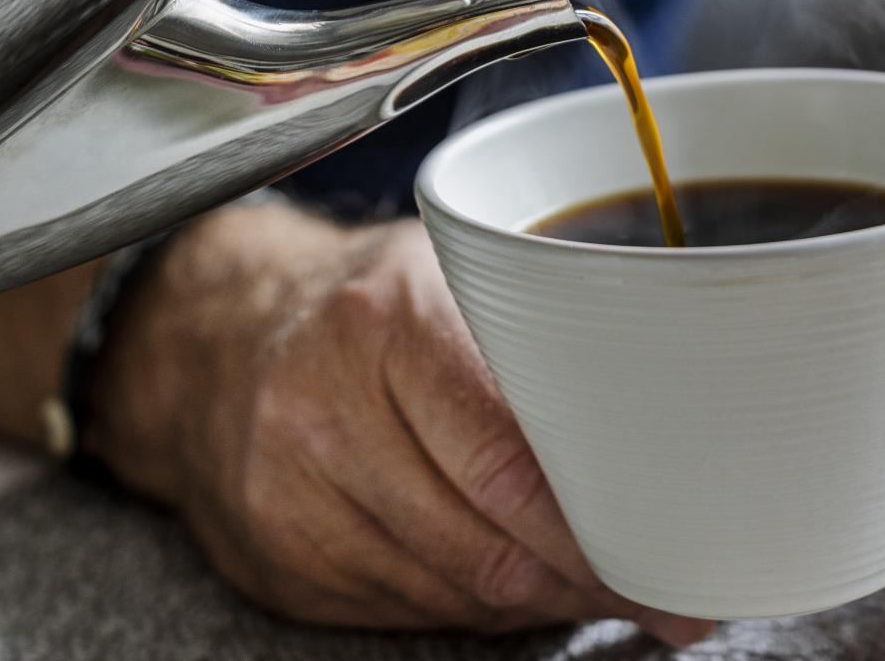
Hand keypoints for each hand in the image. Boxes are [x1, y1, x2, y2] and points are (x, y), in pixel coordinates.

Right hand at [87, 202, 713, 644]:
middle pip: (487, 540)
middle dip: (586, 577)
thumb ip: (543, 341)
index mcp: (385, 319)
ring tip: (588, 577)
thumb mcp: (454, 276)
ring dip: (537, 598)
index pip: (511, 458)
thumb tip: (666, 443)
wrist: (217, 334)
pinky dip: (471, 603)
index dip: (599, 523)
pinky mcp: (273, 553)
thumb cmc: (367, 303)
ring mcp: (288, 490)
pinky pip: (404, 608)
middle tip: (659, 592)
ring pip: (452, 587)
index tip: (668, 554)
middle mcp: (322, 406)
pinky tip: (504, 575)